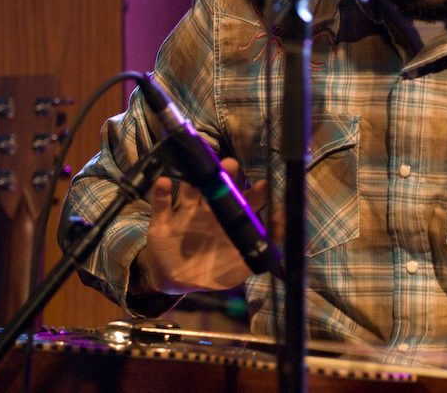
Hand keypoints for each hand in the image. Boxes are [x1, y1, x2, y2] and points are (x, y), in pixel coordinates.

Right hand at [138, 157, 281, 294]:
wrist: (177, 281)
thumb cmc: (213, 268)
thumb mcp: (241, 264)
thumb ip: (264, 248)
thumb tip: (285, 227)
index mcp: (230, 219)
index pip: (245, 200)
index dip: (255, 193)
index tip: (264, 186)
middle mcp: (209, 210)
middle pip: (218, 188)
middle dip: (224, 175)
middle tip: (230, 165)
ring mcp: (185, 213)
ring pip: (190, 191)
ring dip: (194, 180)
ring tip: (199, 170)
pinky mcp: (163, 222)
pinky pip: (161, 204)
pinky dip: (160, 192)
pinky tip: (164, 183)